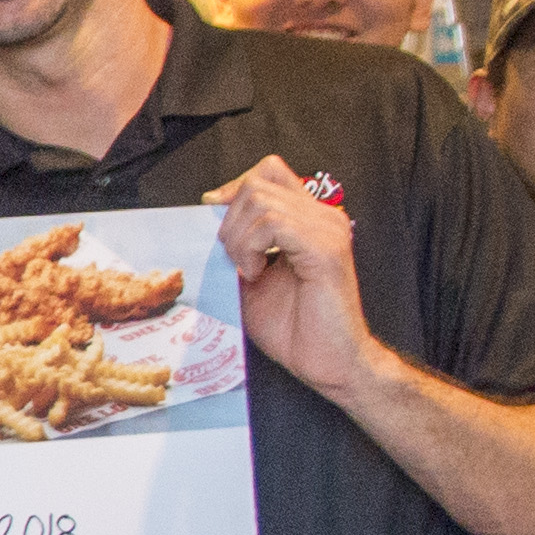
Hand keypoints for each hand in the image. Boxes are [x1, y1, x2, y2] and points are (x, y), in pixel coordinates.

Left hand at [210, 161, 383, 401]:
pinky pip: (274, 225)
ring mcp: (328, 230)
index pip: (269, 171)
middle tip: (234, 259)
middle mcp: (323, 216)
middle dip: (230, 220)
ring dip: (238, 238)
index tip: (215, 221)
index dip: (235, 187)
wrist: (326, 363)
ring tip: (246, 271)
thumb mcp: (250, 279)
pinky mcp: (327, 250)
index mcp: (308, 219)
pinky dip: (251, 248)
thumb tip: (206, 224)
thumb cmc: (294, 328)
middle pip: (259, 182)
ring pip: (262, 201)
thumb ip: (236, 247)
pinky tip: (255, 274)